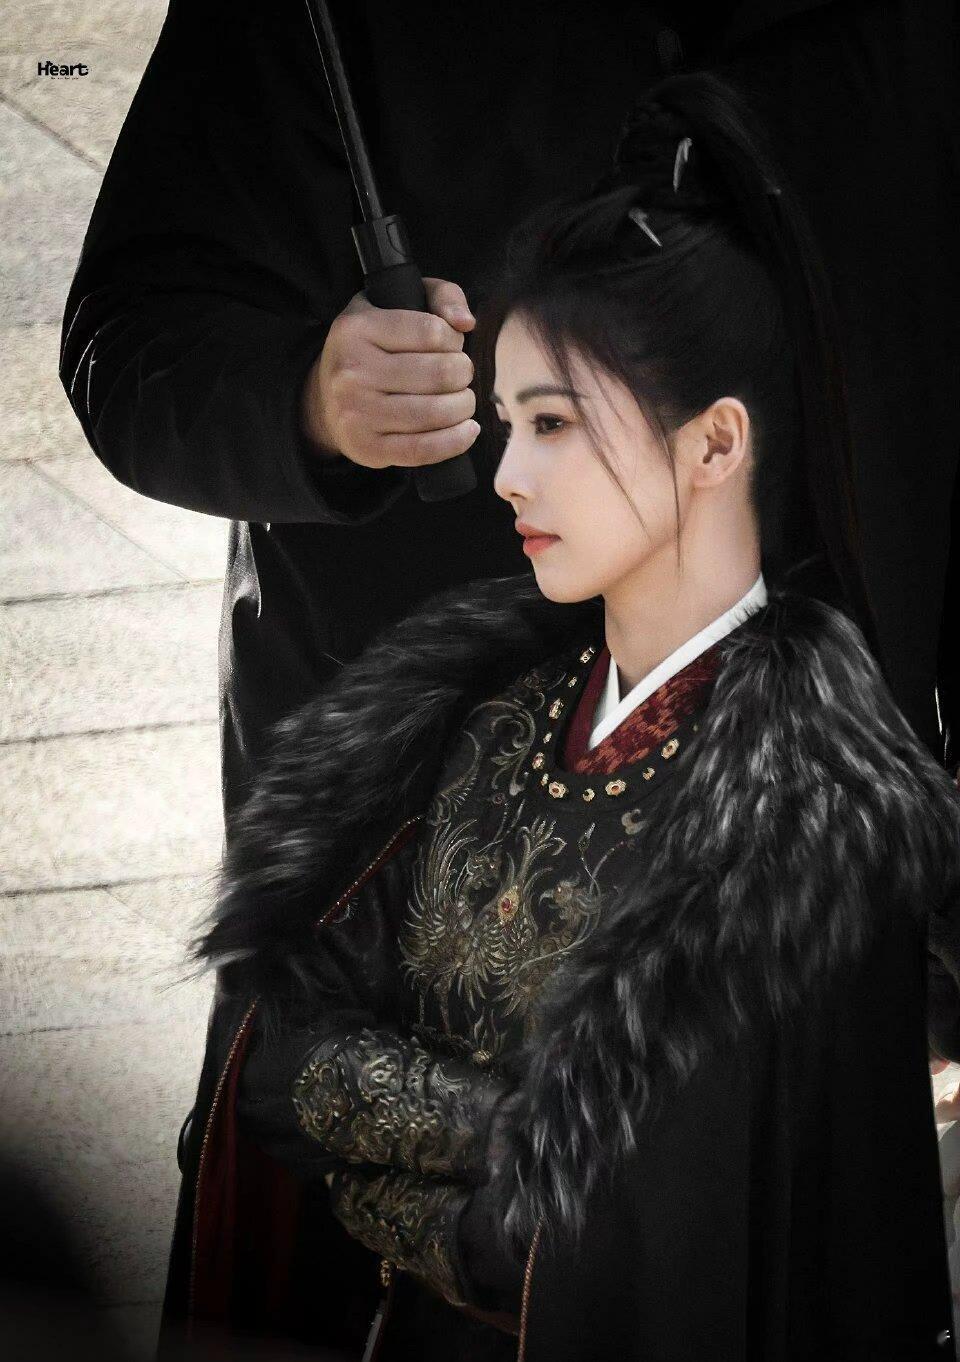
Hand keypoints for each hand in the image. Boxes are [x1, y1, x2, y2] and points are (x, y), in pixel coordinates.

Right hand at [300, 277, 479, 467]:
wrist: (326, 400)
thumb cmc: (374, 348)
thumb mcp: (396, 303)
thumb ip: (441, 295)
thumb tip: (465, 322)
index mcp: (356, 329)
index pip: (431, 331)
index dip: (454, 340)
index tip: (451, 346)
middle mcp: (352, 371)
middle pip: (439, 373)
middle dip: (463, 373)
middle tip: (460, 375)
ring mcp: (357, 413)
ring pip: (435, 412)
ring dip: (463, 406)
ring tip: (462, 400)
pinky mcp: (368, 448)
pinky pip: (423, 449)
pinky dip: (456, 440)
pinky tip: (467, 429)